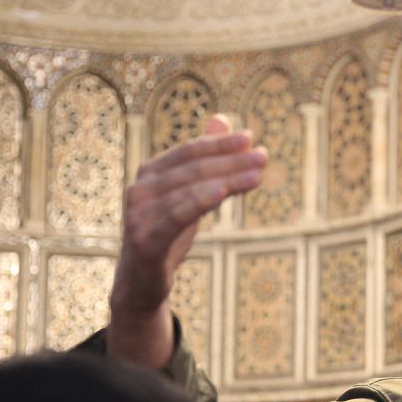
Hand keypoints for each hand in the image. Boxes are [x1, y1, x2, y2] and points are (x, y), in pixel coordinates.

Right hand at [108, 115, 265, 367]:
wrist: (141, 282)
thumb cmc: (166, 233)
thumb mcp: (188, 194)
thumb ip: (204, 160)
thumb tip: (223, 119)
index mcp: (150, 174)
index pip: (189, 152)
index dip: (220, 144)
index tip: (252, 138)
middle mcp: (140, 189)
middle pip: (192, 169)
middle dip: (230, 161)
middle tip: (263, 156)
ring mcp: (139, 214)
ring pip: (188, 190)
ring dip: (225, 180)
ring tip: (257, 175)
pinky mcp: (144, 240)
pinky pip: (176, 216)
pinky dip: (199, 201)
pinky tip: (223, 193)